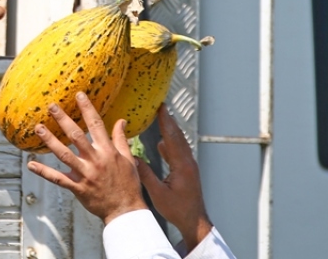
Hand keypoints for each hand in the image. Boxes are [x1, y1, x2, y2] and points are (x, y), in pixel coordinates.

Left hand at [26, 92, 147, 224]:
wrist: (125, 210)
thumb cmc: (128, 184)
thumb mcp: (129, 159)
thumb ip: (121, 139)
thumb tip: (121, 121)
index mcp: (108, 151)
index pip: (96, 125)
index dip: (87, 108)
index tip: (79, 95)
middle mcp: (95, 160)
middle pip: (76, 136)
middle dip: (63, 120)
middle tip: (51, 106)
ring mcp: (85, 174)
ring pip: (64, 154)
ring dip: (50, 140)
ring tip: (38, 128)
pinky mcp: (78, 188)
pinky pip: (58, 178)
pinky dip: (44, 171)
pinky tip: (31, 164)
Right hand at [137, 107, 213, 249]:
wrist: (195, 220)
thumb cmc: (178, 210)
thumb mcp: (158, 194)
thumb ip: (146, 175)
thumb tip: (132, 159)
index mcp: (182, 166)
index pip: (172, 138)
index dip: (165, 121)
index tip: (161, 107)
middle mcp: (188, 162)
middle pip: (177, 136)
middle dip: (168, 121)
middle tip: (160, 107)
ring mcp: (189, 166)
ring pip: (179, 143)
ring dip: (170, 130)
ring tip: (161, 119)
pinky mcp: (187, 171)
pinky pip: (178, 152)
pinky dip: (170, 143)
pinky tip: (162, 142)